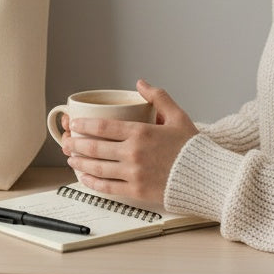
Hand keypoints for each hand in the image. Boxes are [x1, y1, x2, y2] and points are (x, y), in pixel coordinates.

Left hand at [62, 80, 197, 207]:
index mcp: (141, 132)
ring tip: (71, 158)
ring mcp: (134, 173)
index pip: (102, 127)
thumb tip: (141, 83)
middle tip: (66, 142)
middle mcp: (133, 153)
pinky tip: (84, 177)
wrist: (207, 177)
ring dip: (80, 163)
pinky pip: (107, 187)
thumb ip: (158, 97)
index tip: (74, 125)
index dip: (83, 126)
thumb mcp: (178, 116)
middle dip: (76, 145)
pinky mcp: (137, 191)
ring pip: (97, 168)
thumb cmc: (193, 148)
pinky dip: (92, 182)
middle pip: (95, 148)